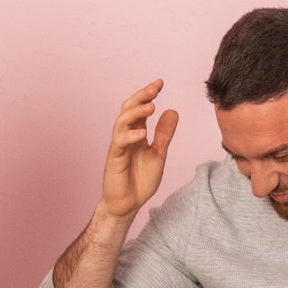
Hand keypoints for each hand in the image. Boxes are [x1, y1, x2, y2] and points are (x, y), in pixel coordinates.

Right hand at [99, 80, 178, 218]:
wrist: (127, 204)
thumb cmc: (140, 180)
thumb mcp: (158, 154)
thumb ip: (164, 134)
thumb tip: (173, 110)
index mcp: (136, 133)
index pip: (140, 108)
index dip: (148, 95)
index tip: (160, 83)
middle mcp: (126, 136)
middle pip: (129, 109)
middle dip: (141, 97)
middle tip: (155, 88)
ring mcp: (119, 147)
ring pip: (122, 122)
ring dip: (136, 113)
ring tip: (151, 107)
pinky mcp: (114, 159)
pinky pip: (119, 144)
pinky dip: (130, 137)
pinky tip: (142, 134)